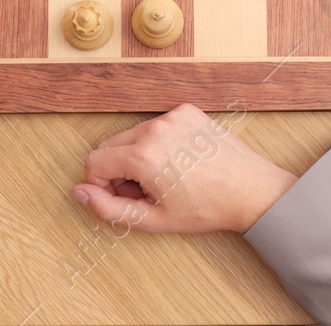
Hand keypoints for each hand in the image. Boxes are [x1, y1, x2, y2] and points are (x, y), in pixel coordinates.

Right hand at [73, 104, 296, 232]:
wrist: (250, 190)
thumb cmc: (206, 209)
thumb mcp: (153, 219)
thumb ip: (109, 209)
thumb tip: (80, 192)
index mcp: (144, 156)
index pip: (94, 162)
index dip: (102, 186)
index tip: (124, 199)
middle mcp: (155, 128)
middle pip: (109, 146)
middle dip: (118, 171)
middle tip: (145, 192)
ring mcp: (172, 115)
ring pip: (131, 135)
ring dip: (137, 157)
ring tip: (164, 178)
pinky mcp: (186, 110)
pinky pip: (155, 125)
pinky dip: (158, 142)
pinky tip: (178, 161)